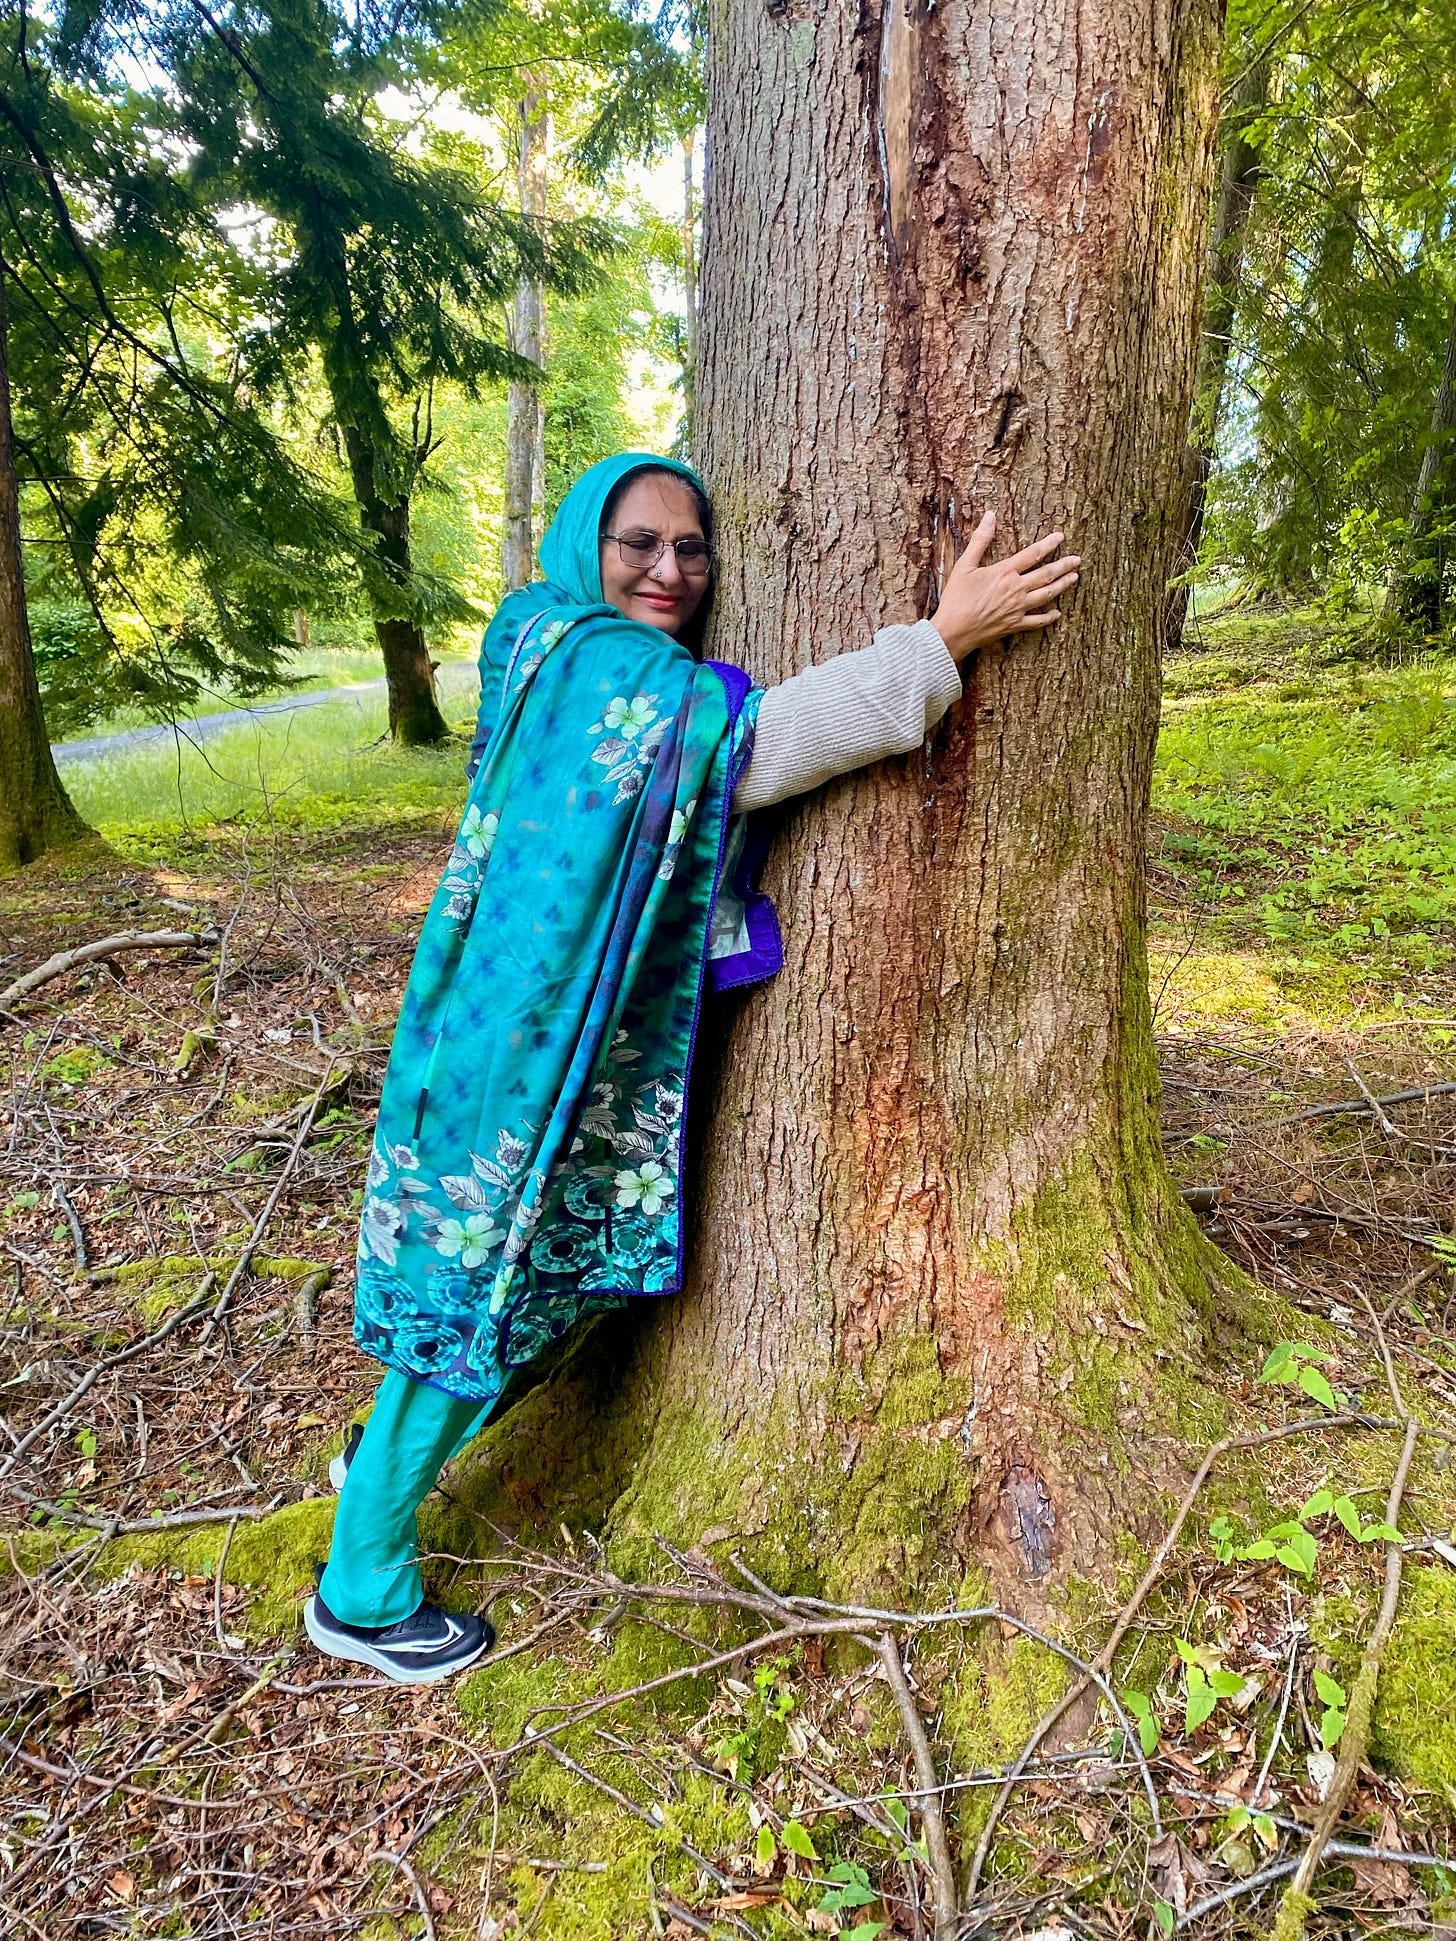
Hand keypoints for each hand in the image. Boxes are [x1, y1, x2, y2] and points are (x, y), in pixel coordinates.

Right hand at [929, 511, 1079, 662]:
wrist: (953, 630)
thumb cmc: (956, 598)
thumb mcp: (965, 565)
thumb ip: (980, 540)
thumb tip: (990, 516)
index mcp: (1004, 572)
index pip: (1032, 554)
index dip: (1048, 544)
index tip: (1060, 537)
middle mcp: (1016, 589)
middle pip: (1045, 574)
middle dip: (1063, 565)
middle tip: (1077, 560)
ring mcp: (1017, 608)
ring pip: (1046, 595)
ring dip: (1062, 585)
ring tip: (1074, 578)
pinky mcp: (1014, 624)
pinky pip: (1037, 621)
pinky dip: (1048, 617)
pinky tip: (1057, 613)